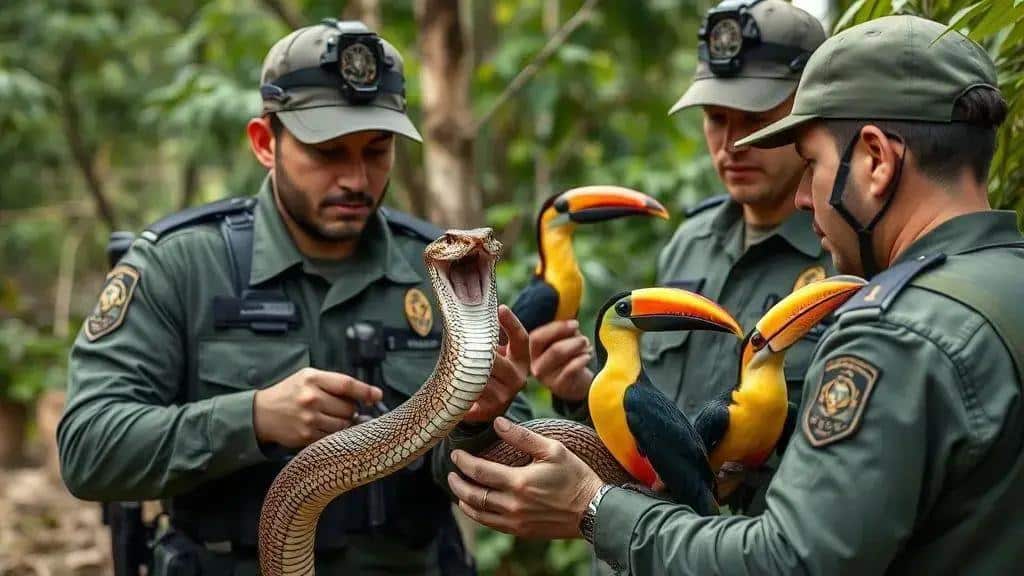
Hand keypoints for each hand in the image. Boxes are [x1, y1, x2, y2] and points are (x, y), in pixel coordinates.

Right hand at [253, 367, 382, 447]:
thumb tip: (368, 395)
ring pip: (344, 424)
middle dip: (351, 409)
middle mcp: (311, 398)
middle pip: (349, 408)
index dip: (366, 391)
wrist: (261, 413)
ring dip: (345, 423)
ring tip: (331, 417)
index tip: (377, 396)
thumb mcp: (308, 377)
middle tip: (340, 408)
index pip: (347, 385)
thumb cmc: (289, 393)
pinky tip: (325, 427)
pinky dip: (335, 434)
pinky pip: (333, 437)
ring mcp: (308, 419)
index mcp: (313, 379)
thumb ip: (334, 383)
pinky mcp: (306, 436)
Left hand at [447, 417, 603, 538]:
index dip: (463, 461)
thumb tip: (498, 423)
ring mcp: (516, 521)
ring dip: (464, 500)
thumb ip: (523, 436)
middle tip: (451, 472)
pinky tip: (475, 507)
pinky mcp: (521, 531)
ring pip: (479, 513)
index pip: (479, 471)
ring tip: (458, 489)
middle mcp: (513, 505)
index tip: (456, 454)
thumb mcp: (553, 450)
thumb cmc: (575, 476)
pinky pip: (491, 524)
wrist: (593, 510)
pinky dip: (478, 515)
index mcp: (519, 482)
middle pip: (473, 495)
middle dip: (457, 482)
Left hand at [464, 305, 529, 423]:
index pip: (521, 339)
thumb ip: (490, 338)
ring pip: (479, 377)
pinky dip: (458, 389)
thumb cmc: (488, 371)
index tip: (501, 308)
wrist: (486, 408)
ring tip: (455, 368)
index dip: (512, 323)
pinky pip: (469, 394)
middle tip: (462, 346)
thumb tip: (472, 309)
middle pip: (495, 360)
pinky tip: (452, 388)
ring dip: (465, 371)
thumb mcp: (496, 354)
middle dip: (478, 353)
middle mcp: (517, 379)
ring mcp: (505, 397)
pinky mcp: (488, 411)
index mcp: (521, 361)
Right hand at [529, 320, 593, 401]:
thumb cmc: (568, 359)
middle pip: (553, 348)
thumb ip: (564, 333)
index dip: (556, 328)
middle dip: (573, 340)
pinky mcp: (558, 386)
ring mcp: (546, 378)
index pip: (537, 338)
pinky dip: (581, 359)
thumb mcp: (562, 344)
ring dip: (578, 348)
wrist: (575, 385)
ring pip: (561, 356)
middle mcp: (536, 365)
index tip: (575, 324)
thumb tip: (572, 325)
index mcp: (533, 352)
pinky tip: (587, 357)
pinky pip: (570, 368)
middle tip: (585, 339)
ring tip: (588, 347)